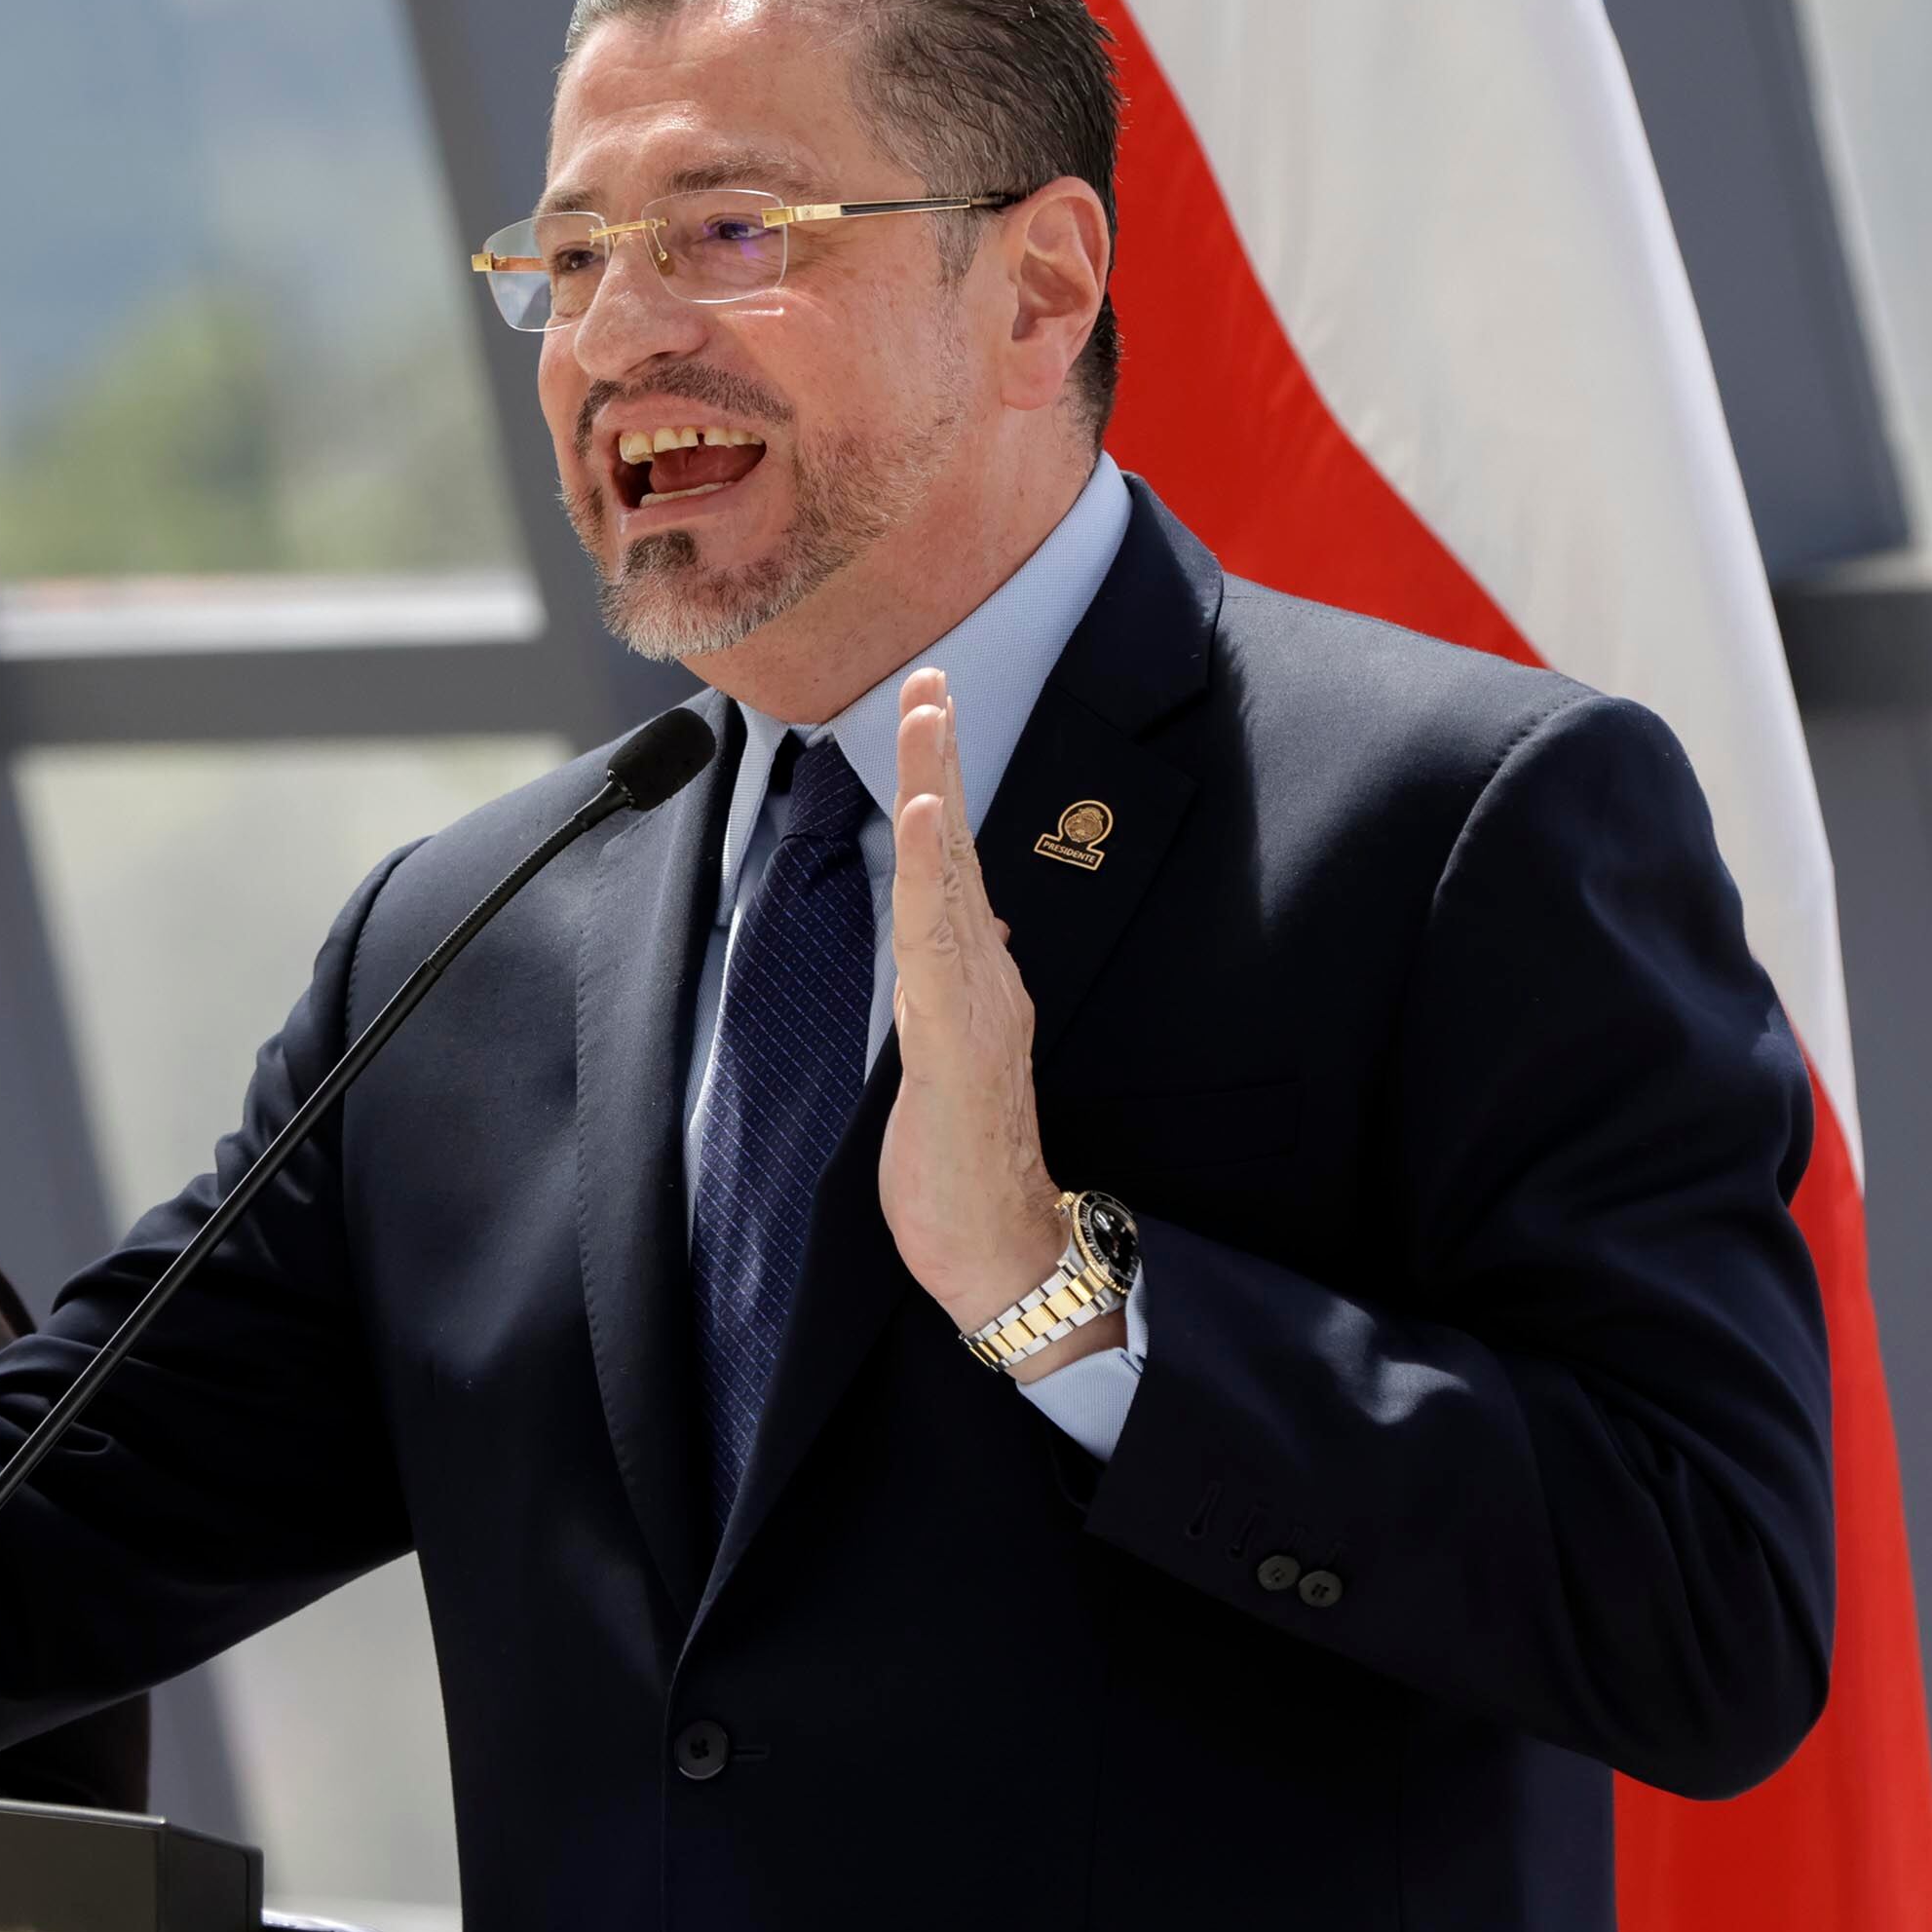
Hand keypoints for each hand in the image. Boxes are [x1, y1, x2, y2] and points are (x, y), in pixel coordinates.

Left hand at [879, 669, 1117, 1377]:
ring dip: (939, 792)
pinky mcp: (957, 1045)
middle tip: (931, 675)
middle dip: (941, 759)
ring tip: (930, 713)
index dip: (939, 788)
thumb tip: (961, 928)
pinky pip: (941, 949)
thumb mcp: (943, 1061)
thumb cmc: (966, 1171)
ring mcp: (976, 1009)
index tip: (929, 711)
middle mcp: (986, 982)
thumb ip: (951, 992)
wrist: (1002, 1256)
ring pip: (952, 882)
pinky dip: (938, 878)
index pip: (952, 869)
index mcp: (977, 985)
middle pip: (958, 852)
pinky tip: (931, 821)